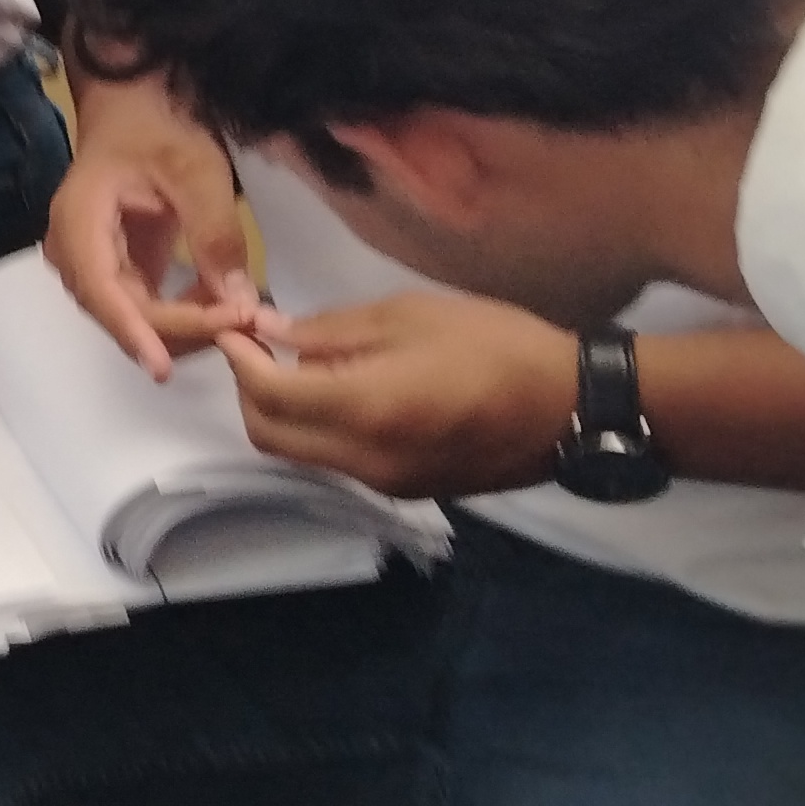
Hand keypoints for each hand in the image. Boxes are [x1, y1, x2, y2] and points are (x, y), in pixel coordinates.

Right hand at [42, 77, 259, 377]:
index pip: (101, 290)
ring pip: (130, 316)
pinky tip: (221, 305)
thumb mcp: (196, 170)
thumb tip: (238, 301)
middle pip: (117, 311)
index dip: (132, 331)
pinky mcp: (115, 265)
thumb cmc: (158, 121)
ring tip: (239, 314)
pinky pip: (143, 305)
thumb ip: (215, 234)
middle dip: (177, 330)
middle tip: (243, 324)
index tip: (164, 366)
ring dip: (183, 327)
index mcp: (79, 220)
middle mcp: (73, 249)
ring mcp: (92, 260)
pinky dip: (181, 313)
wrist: (135, 98)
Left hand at [214, 290, 577, 500]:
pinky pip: (338, 461)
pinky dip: (320, 428)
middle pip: (271, 436)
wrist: (573, 407)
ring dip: (283, 412)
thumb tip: (272, 331)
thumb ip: (332, 329)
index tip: (231, 329)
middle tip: (257, 347)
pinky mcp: (407, 489)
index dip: (238, 361)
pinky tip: (343, 389)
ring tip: (300, 362)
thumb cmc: (497, 345)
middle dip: (249, 392)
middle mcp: (365, 460)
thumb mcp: (411, 316)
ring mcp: (386, 482)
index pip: (269, 395)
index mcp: (365, 409)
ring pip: (302, 453)